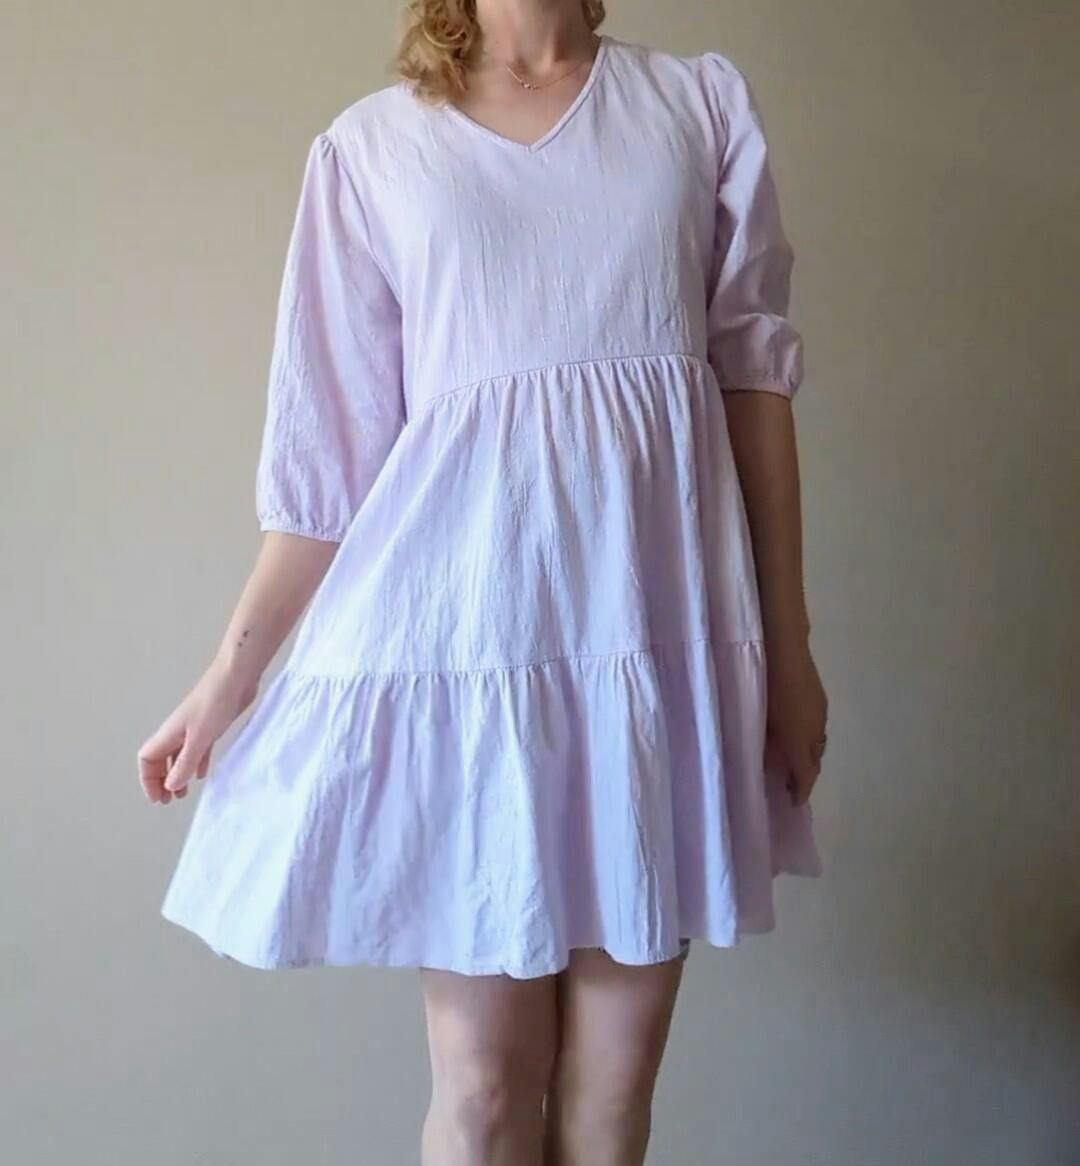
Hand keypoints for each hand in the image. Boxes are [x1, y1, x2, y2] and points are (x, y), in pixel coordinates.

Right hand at [137, 658, 258, 804]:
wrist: (237, 676)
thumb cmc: (216, 701)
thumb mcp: (200, 738)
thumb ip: (185, 762)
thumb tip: (171, 785)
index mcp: (169, 733)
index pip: (147, 759)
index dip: (148, 780)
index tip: (159, 798)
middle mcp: (178, 731)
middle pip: (160, 759)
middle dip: (161, 780)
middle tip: (169, 800)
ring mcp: (195, 728)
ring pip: (179, 756)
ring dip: (178, 774)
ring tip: (183, 793)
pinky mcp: (211, 726)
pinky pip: (197, 750)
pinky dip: (196, 763)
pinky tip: (202, 774)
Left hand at [765, 644, 827, 807]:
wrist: (784, 647)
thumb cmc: (765, 685)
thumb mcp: (758, 720)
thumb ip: (763, 745)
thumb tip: (768, 763)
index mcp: (799, 740)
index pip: (806, 775)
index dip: (801, 791)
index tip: (793, 802)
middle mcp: (815, 731)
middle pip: (815, 762)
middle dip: (805, 775)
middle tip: (790, 782)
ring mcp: (820, 714)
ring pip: (818, 744)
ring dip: (808, 755)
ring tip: (792, 759)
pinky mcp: (820, 700)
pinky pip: (817, 728)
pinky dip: (808, 737)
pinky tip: (796, 732)